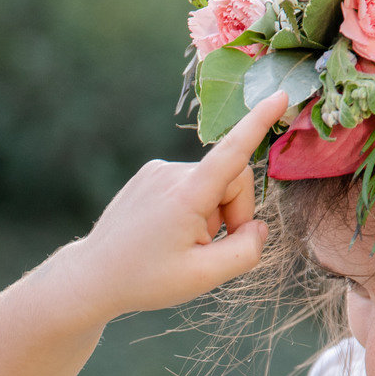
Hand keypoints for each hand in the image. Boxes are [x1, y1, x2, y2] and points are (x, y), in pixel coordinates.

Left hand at [49, 91, 288, 324]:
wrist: (94, 276)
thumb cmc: (147, 279)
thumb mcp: (203, 277)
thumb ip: (244, 251)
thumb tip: (258, 227)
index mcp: (186, 195)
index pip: (232, 153)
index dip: (259, 124)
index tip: (280, 96)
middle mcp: (170, 173)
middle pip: (233, 179)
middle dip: (234, 212)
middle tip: (210, 249)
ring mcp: (157, 170)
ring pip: (212, 184)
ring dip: (211, 213)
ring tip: (183, 243)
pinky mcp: (149, 174)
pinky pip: (191, 184)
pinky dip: (193, 207)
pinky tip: (169, 232)